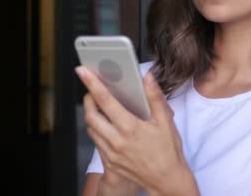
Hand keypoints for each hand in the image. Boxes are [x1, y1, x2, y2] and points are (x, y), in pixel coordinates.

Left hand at [76, 66, 198, 195]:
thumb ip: (155, 97)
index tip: (83, 72)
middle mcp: (117, 140)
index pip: (105, 100)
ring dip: (91, 114)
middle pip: (90, 115)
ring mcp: (111, 153)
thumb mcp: (165, 121)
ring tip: (98, 106)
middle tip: (92, 90)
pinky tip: (106, 125)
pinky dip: (97, 129)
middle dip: (88, 99)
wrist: (167, 180)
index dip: (92, 84)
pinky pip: (96, 142)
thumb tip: (147, 77)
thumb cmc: (168, 151)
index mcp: (130, 127)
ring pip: (91, 129)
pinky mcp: (110, 162)